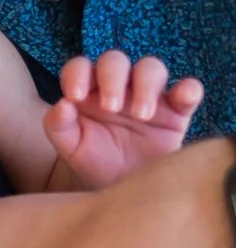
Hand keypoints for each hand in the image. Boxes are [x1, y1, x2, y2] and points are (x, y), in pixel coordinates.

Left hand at [46, 51, 201, 187]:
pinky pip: (188, 90)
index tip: (75, 96)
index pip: (80, 67)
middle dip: (112, 78)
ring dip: (146, 85)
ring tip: (142, 116)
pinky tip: (183, 97)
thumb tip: (62, 104)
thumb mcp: (70, 148)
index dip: (77, 74)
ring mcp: (149, 95)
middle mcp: (119, 85)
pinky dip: (189, 89)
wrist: (123, 187)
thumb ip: (58, 126)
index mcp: (88, 90)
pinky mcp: (176, 110)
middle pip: (116, 61)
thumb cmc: (94, 161)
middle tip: (111, 107)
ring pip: (151, 68)